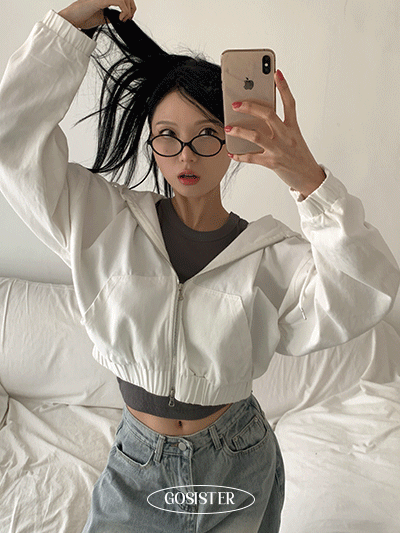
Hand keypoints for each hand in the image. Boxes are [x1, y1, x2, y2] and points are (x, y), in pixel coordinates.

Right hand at [58, 0, 135, 29]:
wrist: (72, 20)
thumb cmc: (83, 18)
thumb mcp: (102, 18)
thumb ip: (111, 16)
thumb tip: (122, 19)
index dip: (130, 7)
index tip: (128, 18)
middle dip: (132, 8)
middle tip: (128, 19)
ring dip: (128, 10)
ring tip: (123, 19)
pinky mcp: (101, 0)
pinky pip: (119, 0)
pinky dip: (124, 10)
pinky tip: (120, 18)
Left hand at [225, 70, 325, 197]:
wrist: (309, 177)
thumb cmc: (299, 156)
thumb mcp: (294, 138)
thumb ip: (279, 127)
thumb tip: (258, 118)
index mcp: (293, 127)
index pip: (289, 103)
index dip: (284, 87)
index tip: (276, 73)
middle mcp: (286, 136)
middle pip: (268, 115)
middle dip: (250, 107)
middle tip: (236, 104)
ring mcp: (279, 150)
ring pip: (256, 136)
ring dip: (239, 131)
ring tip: (228, 128)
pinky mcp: (272, 163)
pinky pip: (252, 158)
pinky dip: (239, 155)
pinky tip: (231, 152)